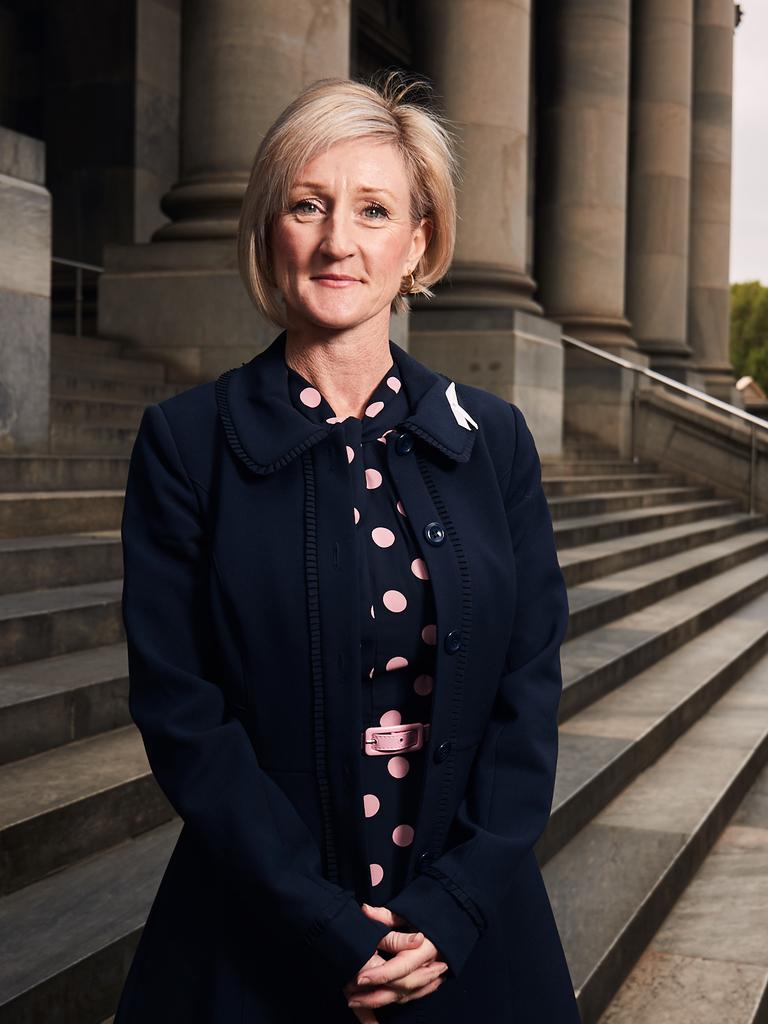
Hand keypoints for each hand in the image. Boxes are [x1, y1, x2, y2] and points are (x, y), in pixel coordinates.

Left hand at [343, 903, 448, 1017]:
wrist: (455, 916)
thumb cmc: (429, 913)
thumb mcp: (408, 911)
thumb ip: (386, 915)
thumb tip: (365, 910)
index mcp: (426, 947)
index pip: (400, 967)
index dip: (380, 975)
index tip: (359, 979)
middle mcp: (431, 965)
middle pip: (402, 987)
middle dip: (375, 996)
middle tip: (351, 997)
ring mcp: (434, 974)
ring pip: (407, 995)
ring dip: (382, 1001)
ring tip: (358, 1001)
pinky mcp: (433, 978)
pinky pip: (414, 995)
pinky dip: (397, 999)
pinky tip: (380, 1001)